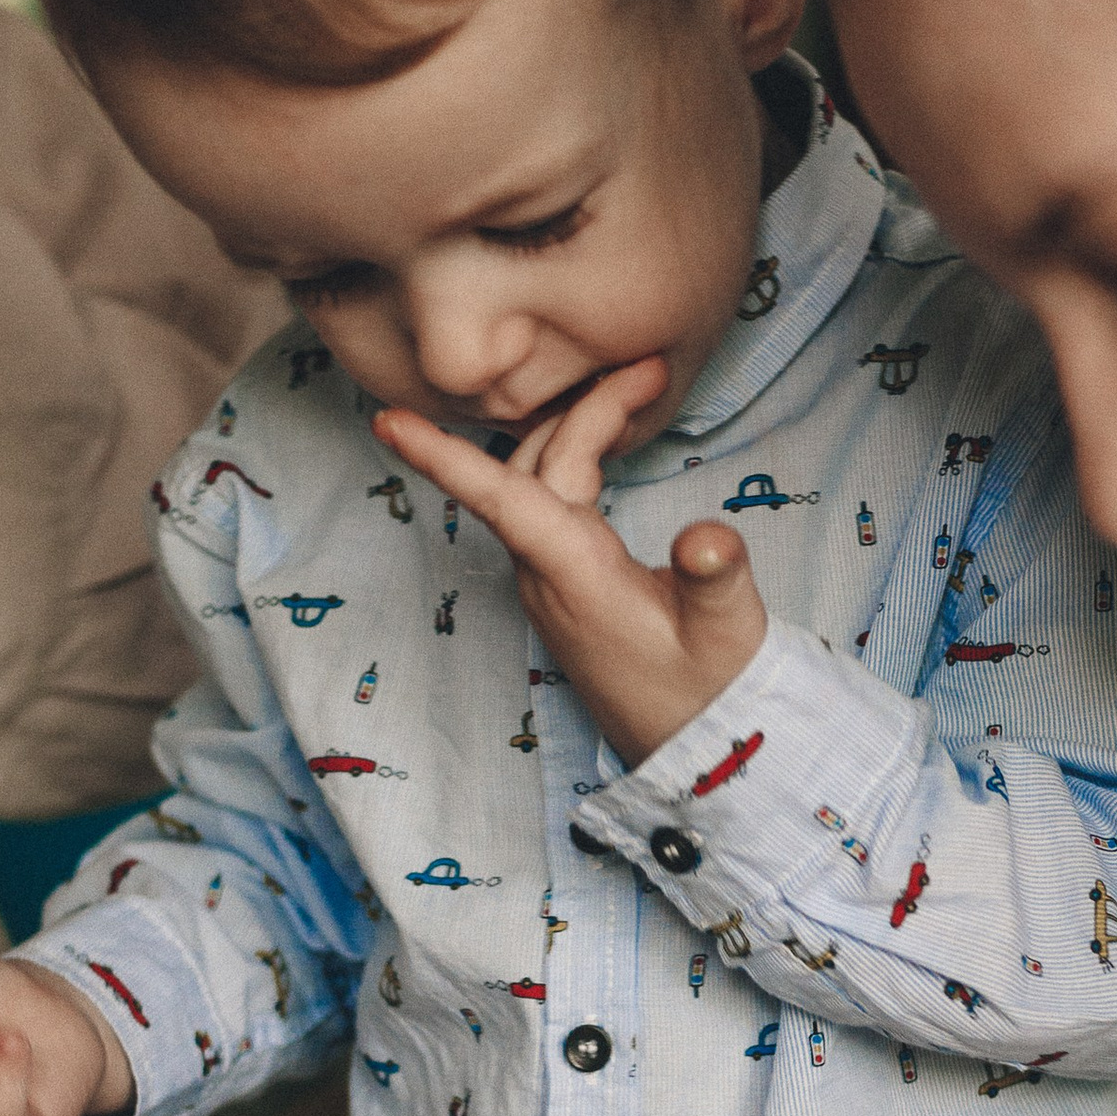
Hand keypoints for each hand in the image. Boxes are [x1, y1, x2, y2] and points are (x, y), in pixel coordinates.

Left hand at [373, 365, 771, 765]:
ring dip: (581, 425)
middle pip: (541, 464)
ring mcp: (552, 579)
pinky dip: (578, 454)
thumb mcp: (727, 633)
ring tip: (640, 385)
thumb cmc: (710, 690)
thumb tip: (707, 537)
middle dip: (586, 404)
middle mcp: (549, 574)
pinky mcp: (566, 583)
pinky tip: (609, 439)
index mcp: (575, 576)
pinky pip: (552, 501)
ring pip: (544, 478)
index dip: (445, 458)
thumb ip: (717, 578)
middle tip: (650, 366)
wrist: (698, 750)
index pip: (501, 501)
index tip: (389, 423)